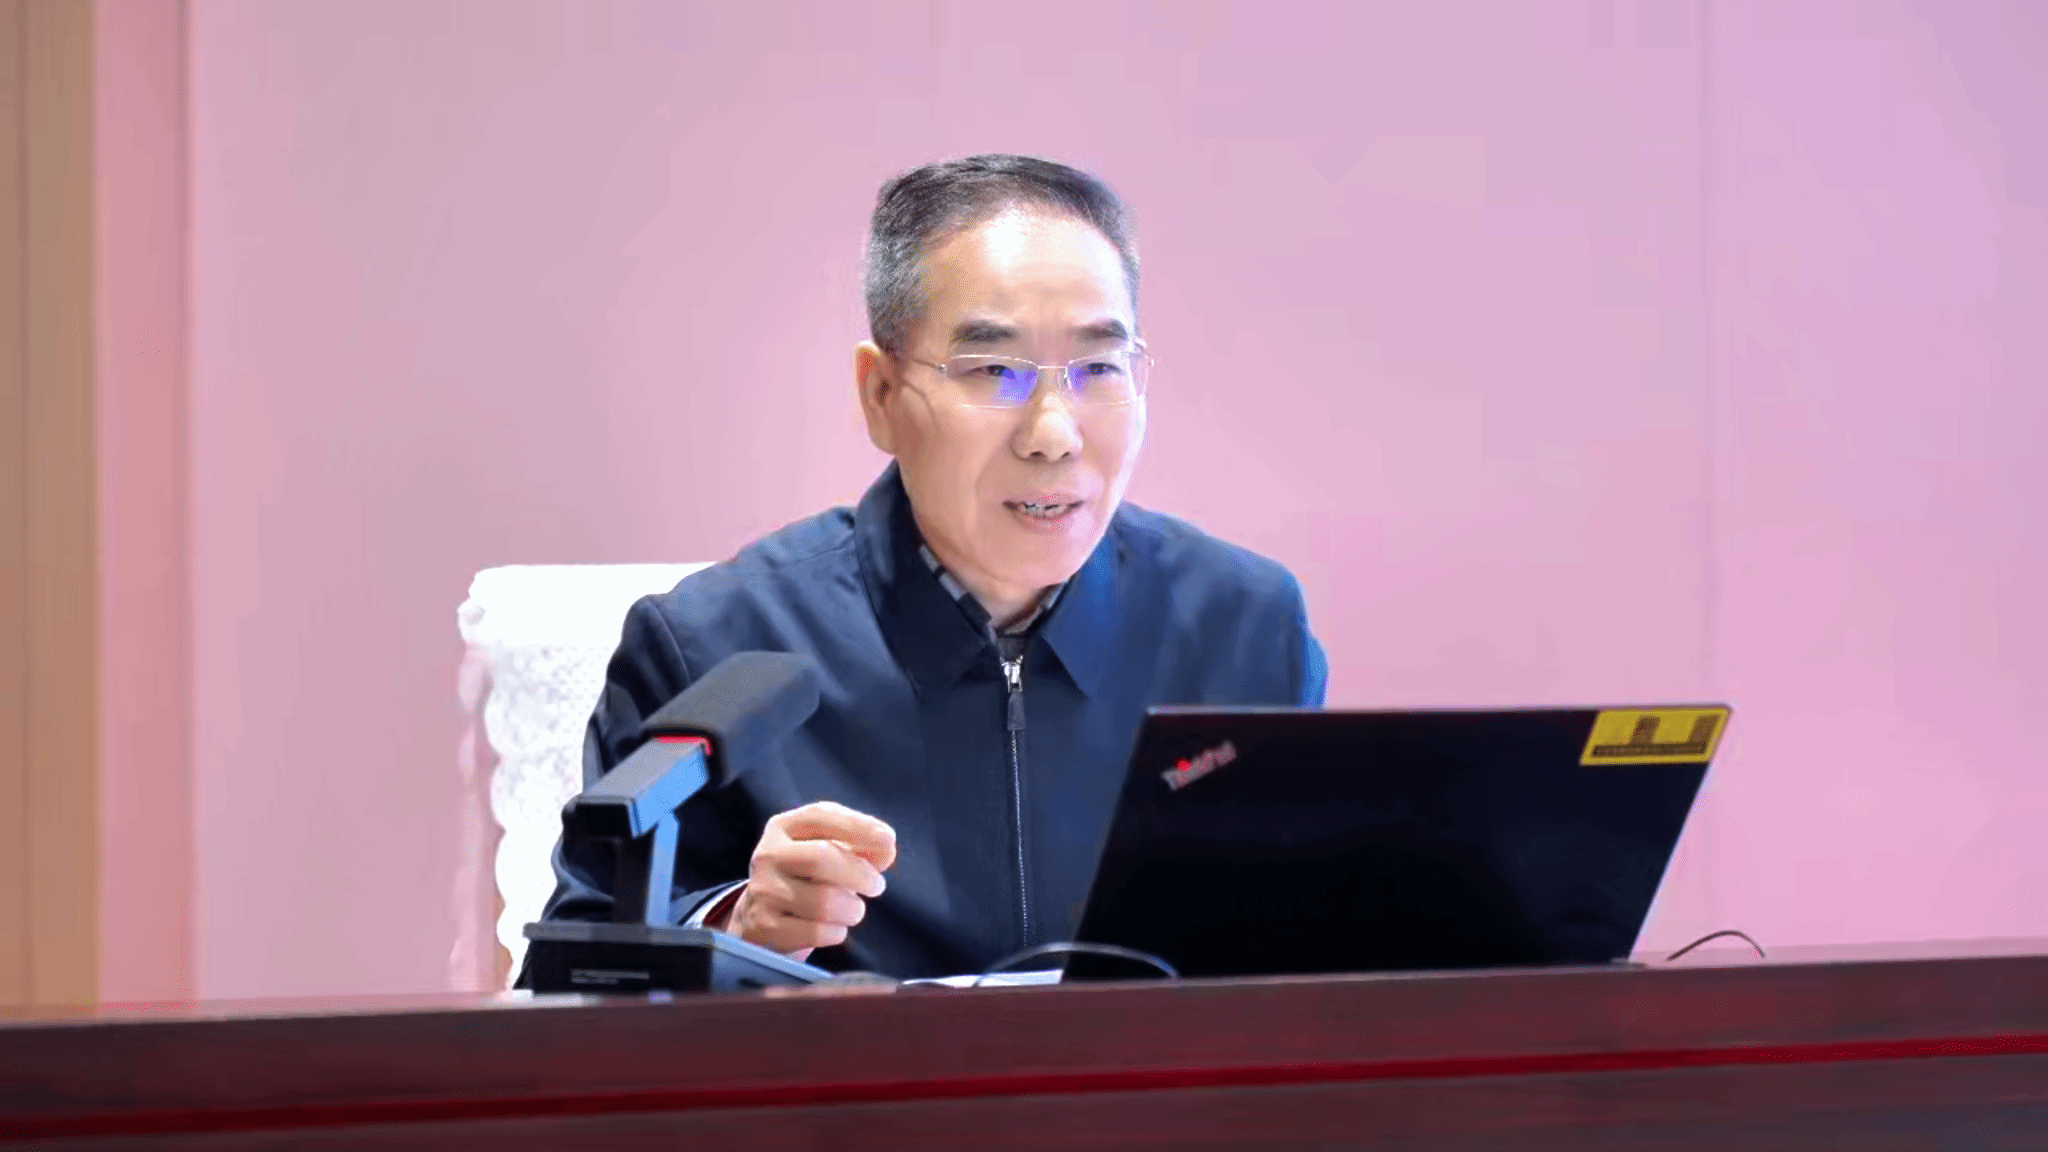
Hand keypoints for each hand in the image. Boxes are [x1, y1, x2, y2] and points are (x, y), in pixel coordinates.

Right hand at [715, 801, 895, 959]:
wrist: (762, 916)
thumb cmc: (806, 877)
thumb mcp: (828, 852)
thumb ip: (859, 846)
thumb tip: (885, 850)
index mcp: (784, 828)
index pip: (820, 816)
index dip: (858, 826)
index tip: (888, 839)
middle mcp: (768, 855)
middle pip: (821, 858)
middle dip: (860, 874)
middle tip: (876, 886)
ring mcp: (763, 891)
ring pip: (824, 901)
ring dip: (852, 909)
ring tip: (853, 910)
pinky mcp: (765, 928)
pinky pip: (817, 932)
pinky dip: (837, 932)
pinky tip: (833, 928)